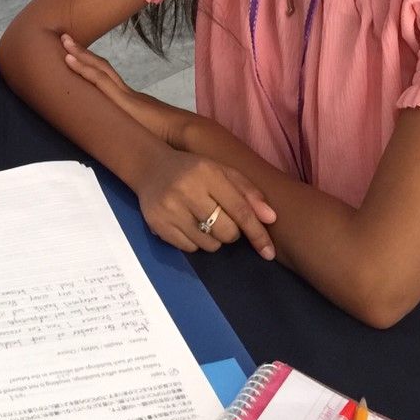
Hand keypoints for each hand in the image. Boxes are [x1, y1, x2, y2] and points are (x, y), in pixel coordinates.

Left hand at [61, 34, 190, 146]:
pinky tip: (69, 60)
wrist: (189, 135)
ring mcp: (125, 95)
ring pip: (98, 69)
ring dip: (79, 55)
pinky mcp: (123, 101)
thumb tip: (130, 146)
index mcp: (131, 101)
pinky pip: (99, 81)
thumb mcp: (148, 137)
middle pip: (101, 68)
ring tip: (63, 41)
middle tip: (64, 38)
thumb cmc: (173, 140)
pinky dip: (83, 69)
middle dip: (83, 53)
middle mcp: (127, 93)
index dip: (92, 67)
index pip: (108, 79)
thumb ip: (138, 137)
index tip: (78, 57)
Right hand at [135, 149, 278, 259]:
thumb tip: (271, 218)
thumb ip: (248, 192)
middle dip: (231, 232)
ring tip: (202, 220)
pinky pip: (190, 248)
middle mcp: (187, 190)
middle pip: (226, 232)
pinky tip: (187, 224)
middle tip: (222, 219)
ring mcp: (170, 209)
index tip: (269, 252)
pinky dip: (195, 242)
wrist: (149, 167)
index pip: (240, 209)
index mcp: (207, 173)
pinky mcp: (158, 224)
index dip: (257, 233)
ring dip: (213, 238)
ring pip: (209, 244)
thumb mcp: (221, 171)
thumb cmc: (193, 170)